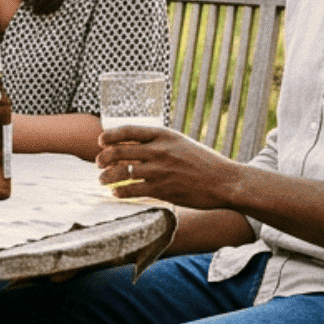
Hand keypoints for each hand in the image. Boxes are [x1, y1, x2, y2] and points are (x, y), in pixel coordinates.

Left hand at [94, 126, 238, 206]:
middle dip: (103, 158)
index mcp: (164, 135)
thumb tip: (135, 146)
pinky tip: (116, 192)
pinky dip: (121, 191)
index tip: (101, 141)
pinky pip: (133, 190)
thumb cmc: (204, 162)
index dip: (110, 135)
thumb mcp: (181, 143)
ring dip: (107, 176)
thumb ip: (160, 143)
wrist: (225, 182)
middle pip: (119, 151)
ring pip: (122, 172)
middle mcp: (159, 150)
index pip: (128, 130)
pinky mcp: (162, 189)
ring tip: (102, 180)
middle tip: (98, 163)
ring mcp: (159, 170)